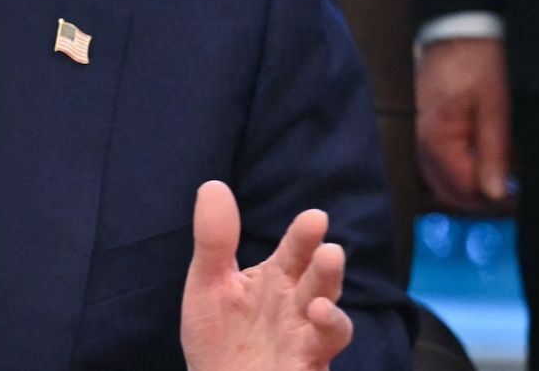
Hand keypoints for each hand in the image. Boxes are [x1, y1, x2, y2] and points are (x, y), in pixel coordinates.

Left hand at [181, 181, 352, 370]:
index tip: (314, 218)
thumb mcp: (208, 284)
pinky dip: (323, 340)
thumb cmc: (217, 334)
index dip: (304, 237)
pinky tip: (315, 325)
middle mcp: (296, 305)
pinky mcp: (305, 367)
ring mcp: (304, 339)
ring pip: (330, 323)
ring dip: (331, 313)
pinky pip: (320, 356)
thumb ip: (215, 240)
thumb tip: (212, 185)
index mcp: (277, 278)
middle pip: (319, 283)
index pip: (295, 251)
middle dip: (326, 269)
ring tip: (318, 303)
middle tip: (329, 251)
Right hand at [415, 37, 513, 211]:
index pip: (463, 189)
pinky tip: (485, 160)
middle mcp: (422, 143)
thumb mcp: (495, 107)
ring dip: (471, 186)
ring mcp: (422, 137)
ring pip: (443, 181)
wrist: (457, 30)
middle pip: (448, 192)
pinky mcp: (428, 130)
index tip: (518, 198)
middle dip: (480, 199)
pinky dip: (463, 170)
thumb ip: (494, 152)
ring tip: (502, 175)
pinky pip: (441, 164)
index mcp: (437, 139)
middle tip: (511, 194)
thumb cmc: (476, 60)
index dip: (493, 200)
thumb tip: (495, 192)